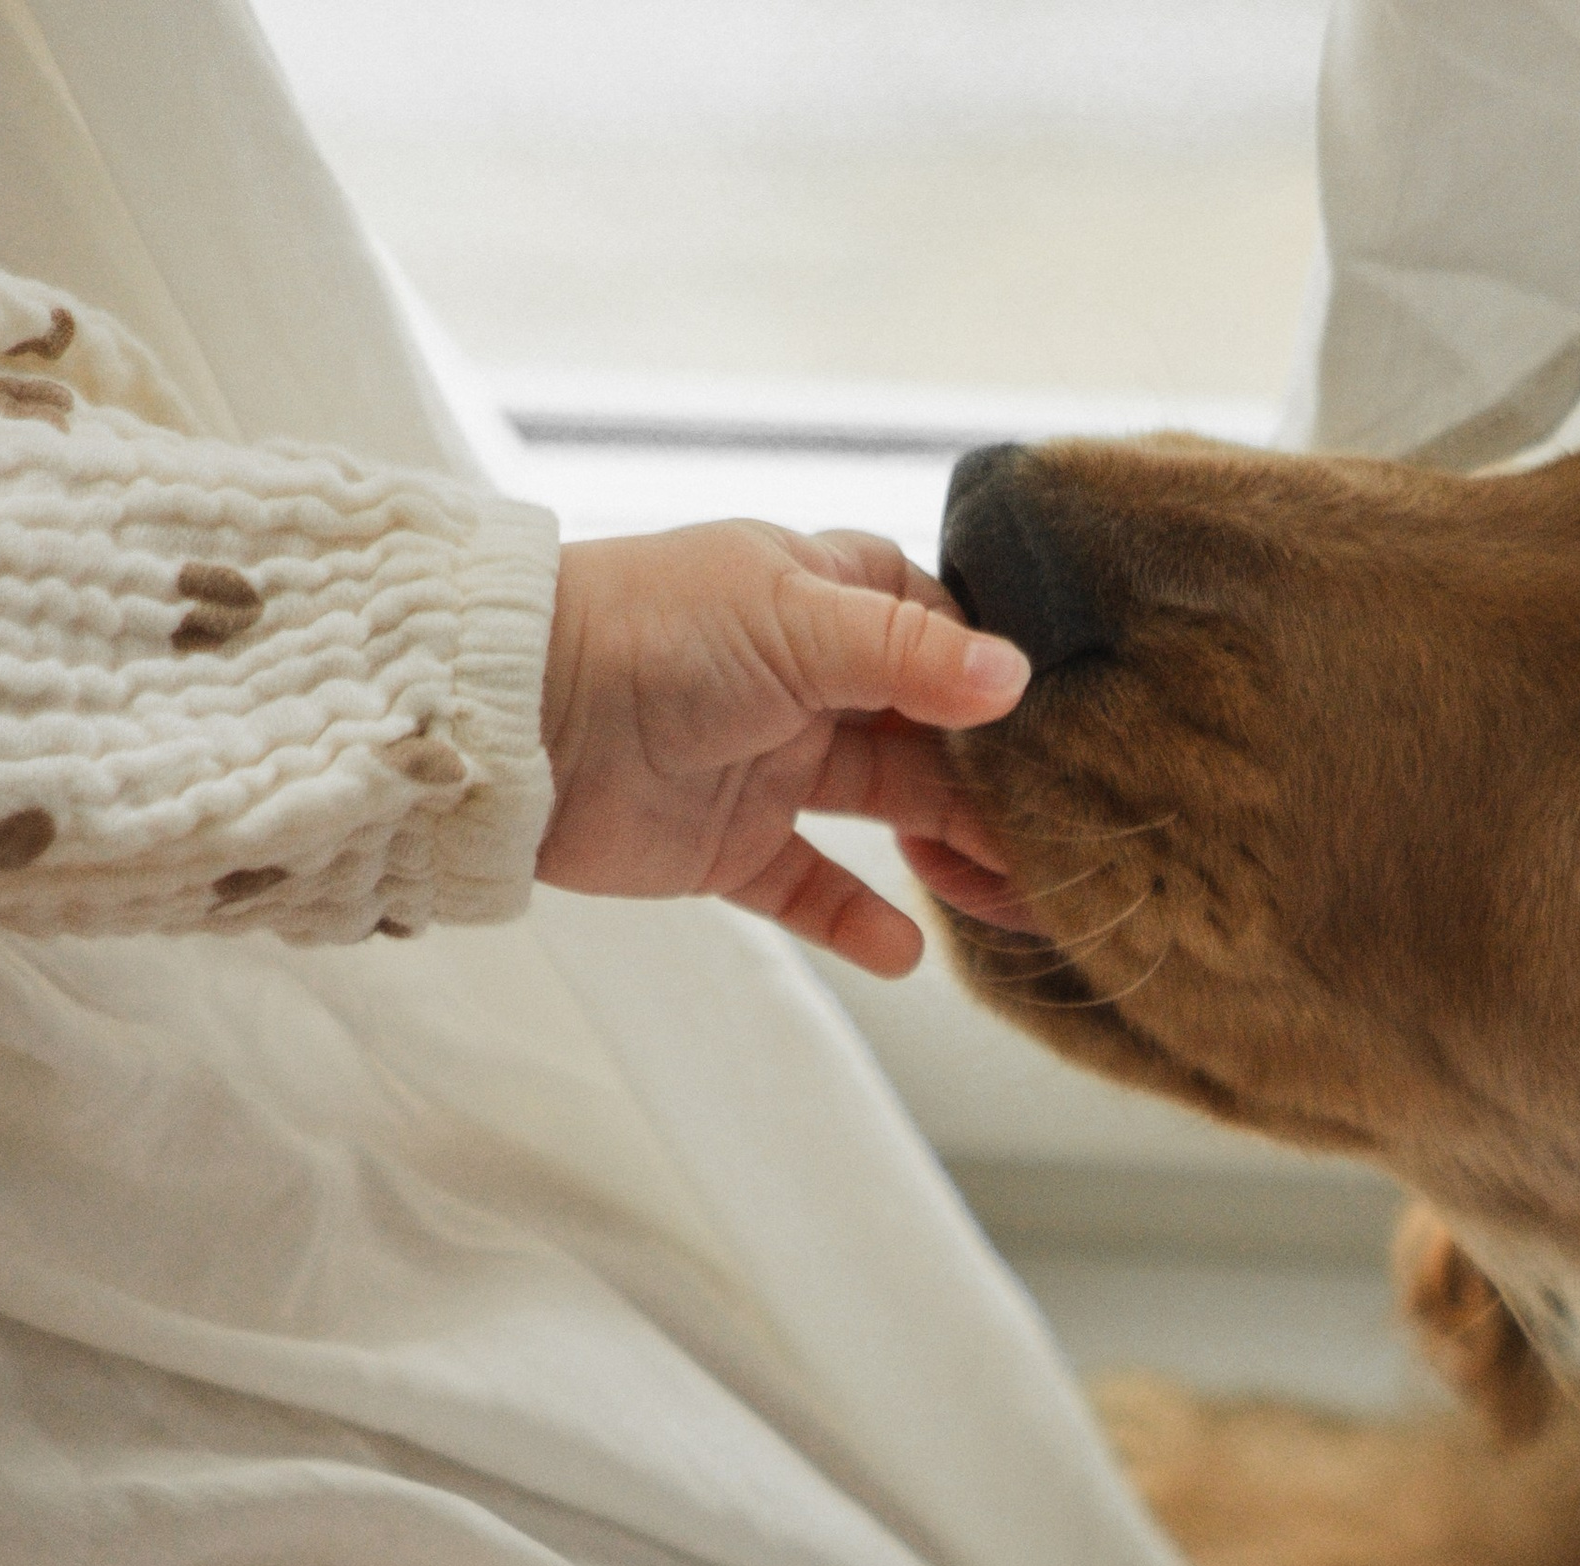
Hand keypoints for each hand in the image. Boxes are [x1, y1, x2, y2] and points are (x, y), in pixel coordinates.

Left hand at [535, 519, 1029, 974]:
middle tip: (1061, 839)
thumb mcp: (794, 623)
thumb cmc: (650, 632)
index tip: (1056, 728)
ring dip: (952, 856)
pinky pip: (812, 890)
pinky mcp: (730, 848)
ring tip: (1015, 901)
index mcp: (822, 599)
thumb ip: (908, 655)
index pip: (935, 631)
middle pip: (928, 737)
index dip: (991, 678)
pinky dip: (857, 923)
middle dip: (993, 786)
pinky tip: (905, 952)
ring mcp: (771, 766)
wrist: (518, 717)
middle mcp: (807, 682)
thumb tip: (1016, 679)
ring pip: (888, 815)